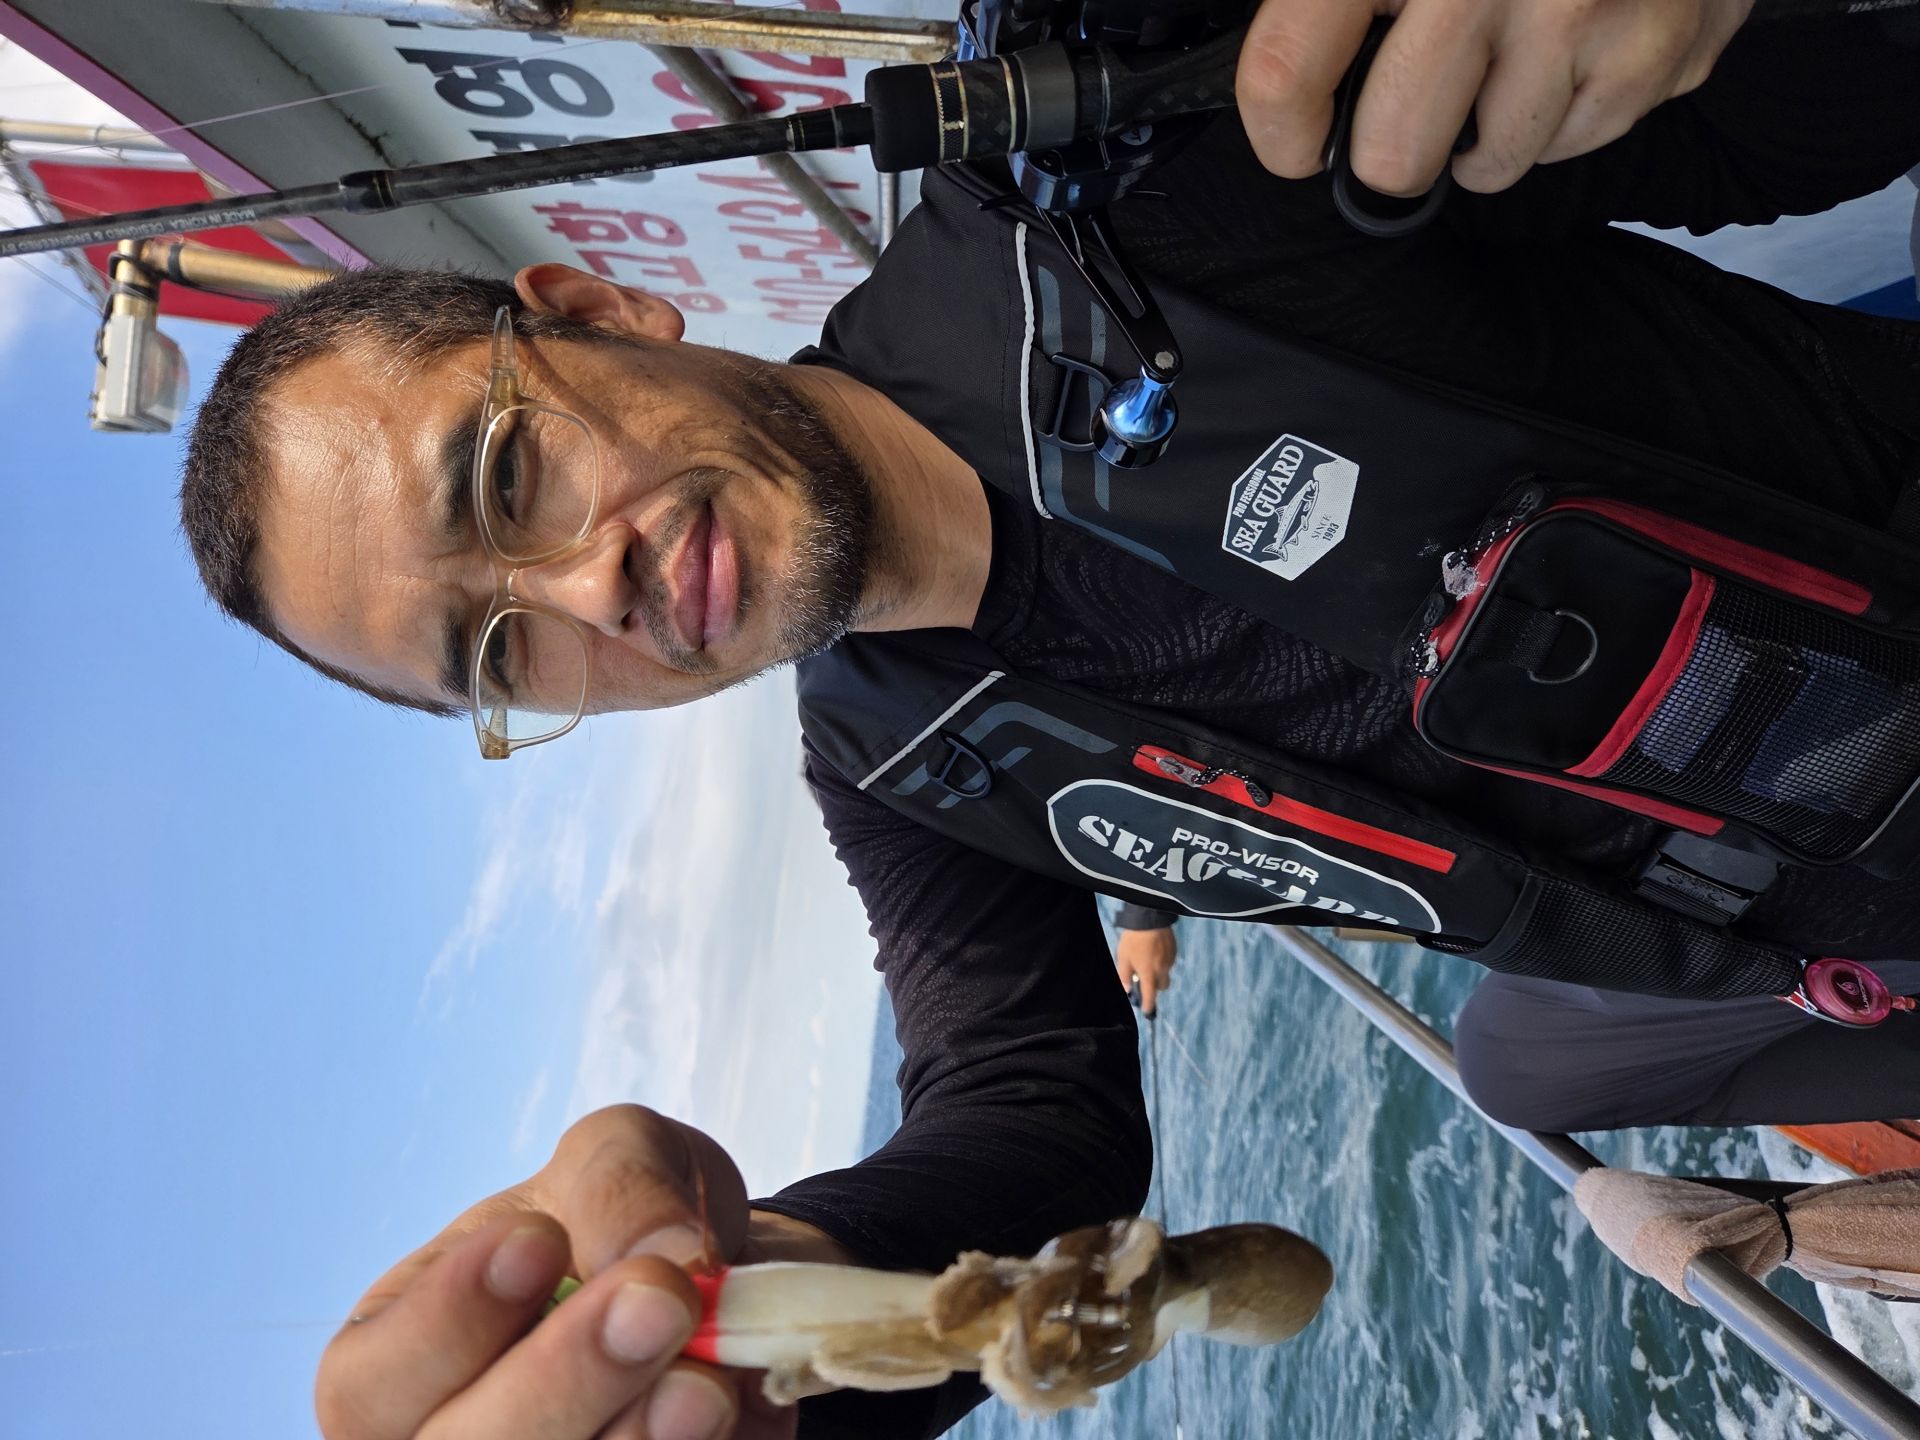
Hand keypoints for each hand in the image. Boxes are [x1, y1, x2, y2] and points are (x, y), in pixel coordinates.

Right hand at [315, 1105, 850, 1439]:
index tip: (538, 1241)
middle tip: (661, 1299)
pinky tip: (747, 1401)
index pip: (368, 1383)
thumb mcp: (617, 1159)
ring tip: (708, 1379)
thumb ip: (622, 1189)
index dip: (446, 1322)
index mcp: (393, 1357)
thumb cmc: (626, 1223)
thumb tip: (670, 1258)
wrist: (725, 1285)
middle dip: (563, 1381)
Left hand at [1115, 926, 1176, 1015]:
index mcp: (1149, 973)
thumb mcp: (1123, 957)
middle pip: (1162, 987)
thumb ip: (1124, 975)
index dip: (1149, 1005)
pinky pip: (1168, 962)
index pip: (1150, 996)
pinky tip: (1153, 950)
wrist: (1150, 918)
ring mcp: (1170, 960)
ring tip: (1146, 959)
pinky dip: (1162, 961)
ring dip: (1158, 972)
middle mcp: (1162, 970)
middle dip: (1155, 987)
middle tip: (1144, 978)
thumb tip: (1126, 989)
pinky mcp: (1174, 951)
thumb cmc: (1134, 939)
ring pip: (1165, 973)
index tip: (1147, 1011)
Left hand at [1235, 0, 1754, 196]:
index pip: (1287, 71)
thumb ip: (1330, 1)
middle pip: (1395, 155)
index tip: (1298, 145)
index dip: (1280, 132)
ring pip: (1490, 165)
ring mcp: (1581, 14)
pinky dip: (1561, 111)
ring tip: (1505, 54)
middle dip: (1391, 153)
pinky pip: (1572, 144)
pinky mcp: (1657, 51)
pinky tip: (1570, 43)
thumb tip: (1283, 82)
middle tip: (1408, 111)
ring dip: (1485, 132)